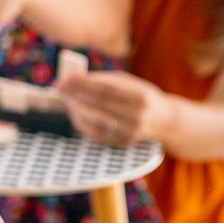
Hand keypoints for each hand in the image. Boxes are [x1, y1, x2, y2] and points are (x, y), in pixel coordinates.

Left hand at [57, 70, 173, 146]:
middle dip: (75, 95)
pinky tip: (75, 113)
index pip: (104, 88)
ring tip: (65, 100)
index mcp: (140, 95)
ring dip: (75, 110)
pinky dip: (83, 123)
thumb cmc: (142, 95)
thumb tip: (74, 79)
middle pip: (98, 104)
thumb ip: (105, 80)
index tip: (64, 79)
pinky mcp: (124, 143)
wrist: (165, 120)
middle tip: (58, 88)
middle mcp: (137, 115)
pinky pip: (97, 134)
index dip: (82, 84)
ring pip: (95, 121)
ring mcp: (131, 132)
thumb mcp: (130, 82)